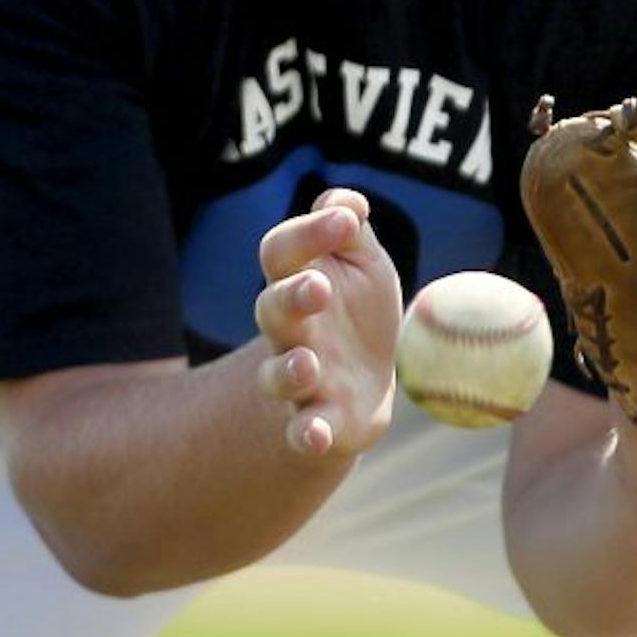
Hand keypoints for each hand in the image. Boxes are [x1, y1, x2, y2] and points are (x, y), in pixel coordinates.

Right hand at [252, 187, 402, 458]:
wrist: (364, 383)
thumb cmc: (357, 310)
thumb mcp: (362, 261)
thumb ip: (350, 228)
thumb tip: (345, 200)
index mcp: (298, 281)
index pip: (284, 251)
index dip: (309, 232)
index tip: (347, 221)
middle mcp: (290, 330)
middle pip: (273, 309)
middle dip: (291, 297)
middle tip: (317, 288)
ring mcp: (301, 378)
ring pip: (278, 375)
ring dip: (289, 370)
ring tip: (307, 363)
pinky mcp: (317, 421)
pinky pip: (302, 431)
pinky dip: (306, 435)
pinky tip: (316, 436)